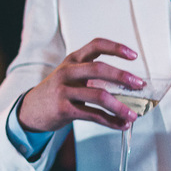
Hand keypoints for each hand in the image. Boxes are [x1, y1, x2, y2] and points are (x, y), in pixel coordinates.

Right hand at [18, 38, 145, 131]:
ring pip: (99, 96)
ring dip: (120, 107)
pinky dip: (110, 121)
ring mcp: (64, 90)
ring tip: (133, 115)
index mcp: (73, 59)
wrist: (30, 110)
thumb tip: (128, 84)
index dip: (116, 48)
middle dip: (122, 77)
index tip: (134, 55)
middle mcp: (67, 72)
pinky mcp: (63, 109)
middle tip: (139, 85)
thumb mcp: (70, 75)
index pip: (96, 45)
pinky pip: (93, 115)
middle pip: (99, 69)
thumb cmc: (57, 91)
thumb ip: (93, 74)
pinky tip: (121, 125)